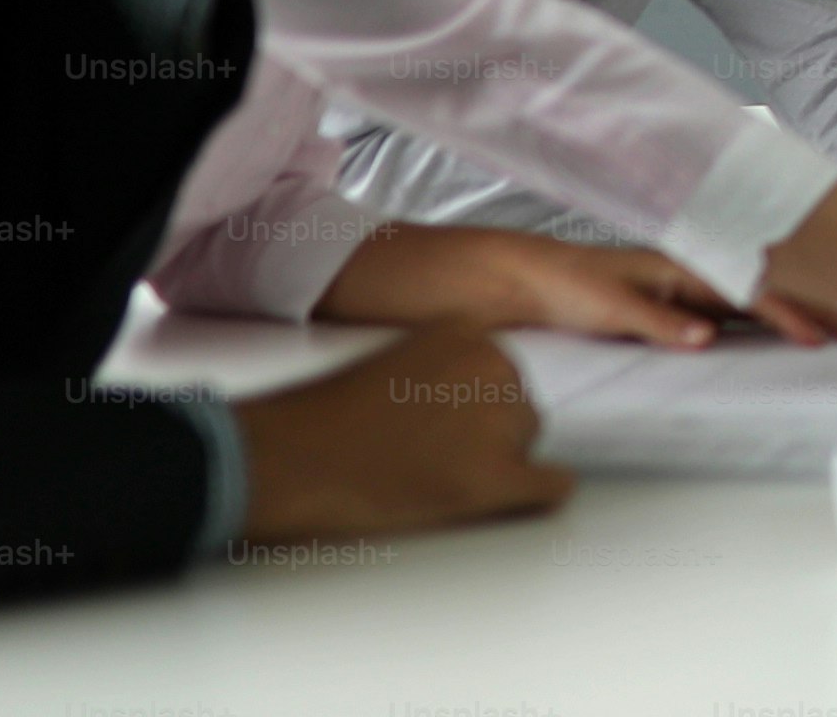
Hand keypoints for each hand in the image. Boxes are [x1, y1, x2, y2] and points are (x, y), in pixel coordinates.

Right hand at [232, 325, 576, 540]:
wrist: (284, 460)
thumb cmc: (320, 420)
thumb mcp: (396, 362)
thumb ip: (445, 373)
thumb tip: (474, 408)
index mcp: (470, 331)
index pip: (503, 376)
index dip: (471, 409)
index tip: (437, 428)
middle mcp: (496, 366)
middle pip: (520, 411)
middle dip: (486, 439)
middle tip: (428, 461)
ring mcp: (498, 421)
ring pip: (527, 447)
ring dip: (495, 467)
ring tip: (429, 480)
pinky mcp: (495, 476)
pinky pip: (552, 487)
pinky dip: (529, 499)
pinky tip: (491, 505)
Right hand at [317, 224, 836, 348]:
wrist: (514, 275)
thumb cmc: (593, 294)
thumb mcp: (660, 306)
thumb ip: (704, 316)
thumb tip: (751, 338)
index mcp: (700, 271)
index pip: (773, 285)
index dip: (823, 300)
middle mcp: (685, 267)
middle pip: (764, 284)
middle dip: (819, 305)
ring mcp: (647, 278)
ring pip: (719, 291)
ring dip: (767, 313)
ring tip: (811, 336)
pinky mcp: (605, 295)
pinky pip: (642, 311)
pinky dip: (671, 326)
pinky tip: (701, 341)